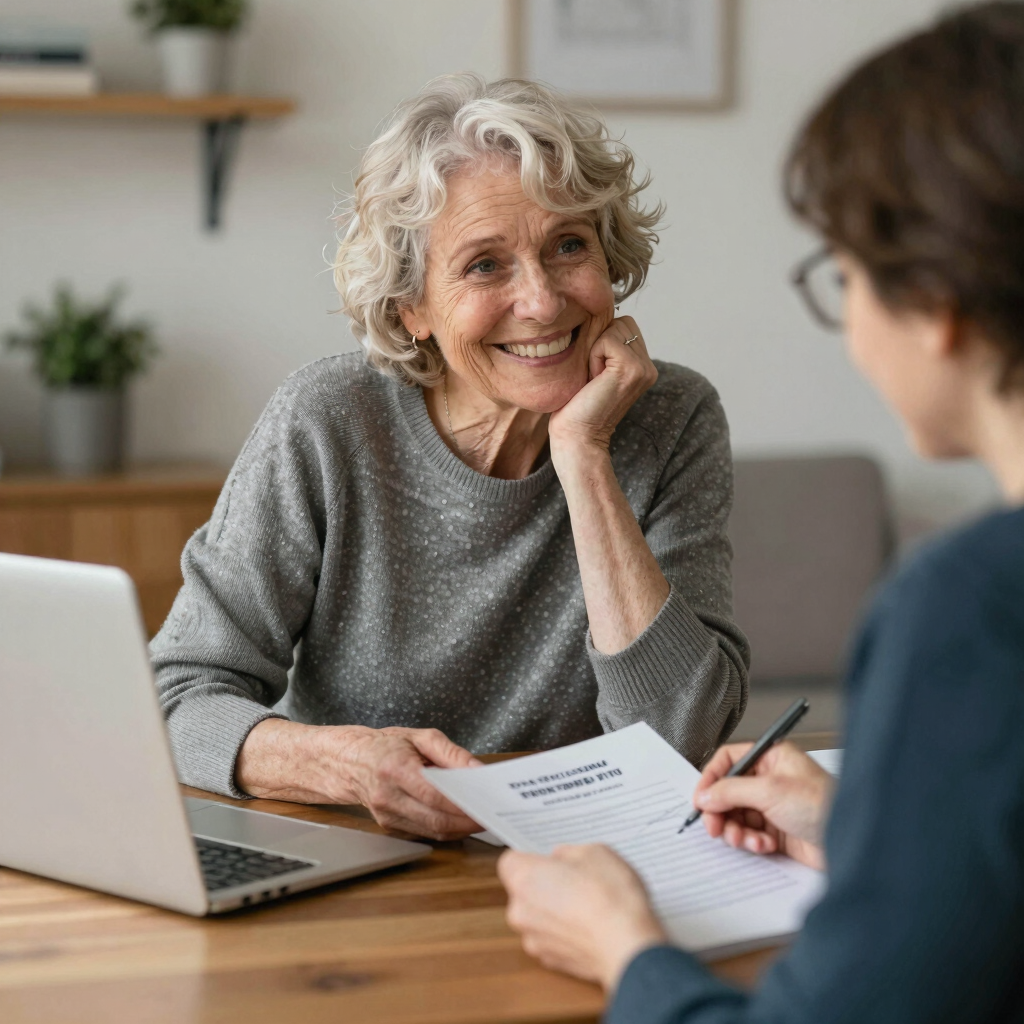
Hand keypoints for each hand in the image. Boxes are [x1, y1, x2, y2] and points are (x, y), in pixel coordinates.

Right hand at [236, 720, 482, 840]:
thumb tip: (478, 771)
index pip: (435, 794)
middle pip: (435, 820)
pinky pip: (424, 833)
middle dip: (467, 821)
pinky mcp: (389, 827)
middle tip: (491, 814)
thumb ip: (452, 754)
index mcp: (394, 769)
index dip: (463, 803)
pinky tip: (461, 820)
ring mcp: (386, 816)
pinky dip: (446, 829)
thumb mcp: (421, 736)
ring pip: (432, 832)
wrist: (347, 761)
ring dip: (460, 829)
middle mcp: (387, 797)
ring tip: (481, 817)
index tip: (486, 802)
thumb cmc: (386, 745)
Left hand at [498, 844, 667, 990]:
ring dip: (554, 910)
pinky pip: (551, 938)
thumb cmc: (610, 897)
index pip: (510, 861)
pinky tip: (590, 926)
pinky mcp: (551, 961)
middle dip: (544, 884)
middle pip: (524, 890)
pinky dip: (565, 932)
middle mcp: (520, 912)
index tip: (550, 859)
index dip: (532, 858)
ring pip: (538, 916)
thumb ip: (568, 853)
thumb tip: (561, 859)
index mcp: (525, 879)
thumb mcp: (594, 852)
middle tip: (575, 880)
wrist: (628, 946)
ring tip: (587, 905)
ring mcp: (534, 940)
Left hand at [548, 316, 657, 461]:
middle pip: (622, 322)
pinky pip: (608, 341)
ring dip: (596, 350)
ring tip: (593, 378)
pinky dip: (594, 357)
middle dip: (600, 342)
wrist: (577, 437)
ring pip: (615, 328)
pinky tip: (593, 380)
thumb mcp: (593, 367)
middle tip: (593, 375)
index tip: (594, 373)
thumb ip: (604, 344)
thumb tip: (596, 311)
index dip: (601, 341)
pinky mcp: (633, 369)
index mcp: (642, 365)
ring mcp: (644, 367)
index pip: (623, 325)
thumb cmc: (576, 406)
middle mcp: (649, 365)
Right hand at [693, 741, 833, 869]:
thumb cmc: (823, 804)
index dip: (711, 778)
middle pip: (728, 792)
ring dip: (736, 830)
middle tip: (714, 827)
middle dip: (721, 811)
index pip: (728, 760)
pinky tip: (765, 846)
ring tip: (745, 840)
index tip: (700, 799)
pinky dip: (752, 842)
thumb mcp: (770, 790)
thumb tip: (705, 795)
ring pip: (737, 816)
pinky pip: (750, 834)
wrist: (851, 842)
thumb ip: (731, 790)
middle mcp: (770, 779)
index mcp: (770, 757)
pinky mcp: (777, 831)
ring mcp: (773, 806)